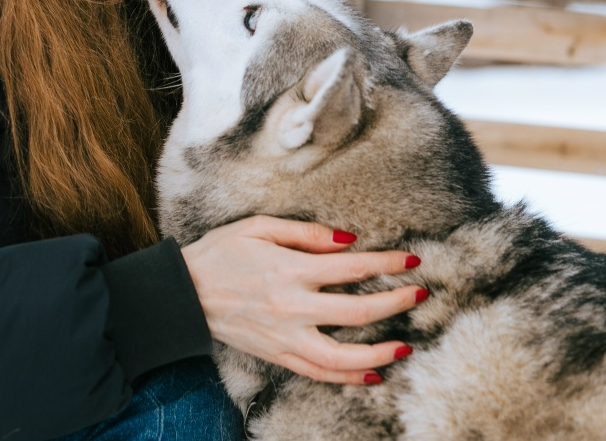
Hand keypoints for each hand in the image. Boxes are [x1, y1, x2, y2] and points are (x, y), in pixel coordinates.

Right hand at [179, 215, 424, 384]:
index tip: (412, 259)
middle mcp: (292, 308)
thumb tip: (349, 240)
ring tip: (405, 347)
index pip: (352, 269)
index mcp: (290, 271)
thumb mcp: (259, 227)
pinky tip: (372, 374)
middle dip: (396, 303)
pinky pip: (318, 373)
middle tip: (422, 295)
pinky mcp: (277, 355)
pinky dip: (348, 378)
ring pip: (342, 358)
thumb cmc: (221, 252)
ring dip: (379, 354)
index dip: (388, 263)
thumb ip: (306, 233)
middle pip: (358, 314)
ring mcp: (285, 338)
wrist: (183, 292)